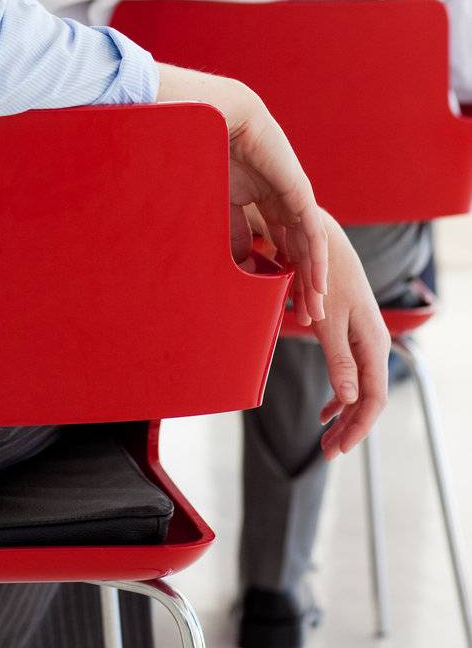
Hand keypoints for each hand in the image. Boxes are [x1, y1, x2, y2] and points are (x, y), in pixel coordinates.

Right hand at [155, 63, 327, 323]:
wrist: (215, 115)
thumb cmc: (203, 150)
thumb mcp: (217, 203)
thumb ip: (230, 231)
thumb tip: (240, 264)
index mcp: (255, 194)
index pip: (274, 240)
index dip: (277, 270)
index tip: (276, 301)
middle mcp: (277, 195)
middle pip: (295, 246)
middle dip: (300, 280)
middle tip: (304, 315)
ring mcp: (290, 192)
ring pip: (307, 242)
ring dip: (312, 276)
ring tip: (314, 309)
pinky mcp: (298, 190)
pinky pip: (311, 229)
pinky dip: (314, 258)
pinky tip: (316, 283)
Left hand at [313, 213, 389, 457]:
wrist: (321, 241)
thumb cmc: (324, 278)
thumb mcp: (328, 321)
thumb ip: (338, 359)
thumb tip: (347, 400)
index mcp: (373, 343)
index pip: (372, 398)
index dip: (358, 427)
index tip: (339, 449)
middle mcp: (374, 344)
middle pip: (368, 398)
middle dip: (349, 428)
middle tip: (327, 453)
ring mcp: (364, 340)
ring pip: (359, 388)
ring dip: (343, 415)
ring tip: (326, 440)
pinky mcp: (351, 334)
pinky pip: (351, 374)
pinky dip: (339, 395)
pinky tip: (326, 412)